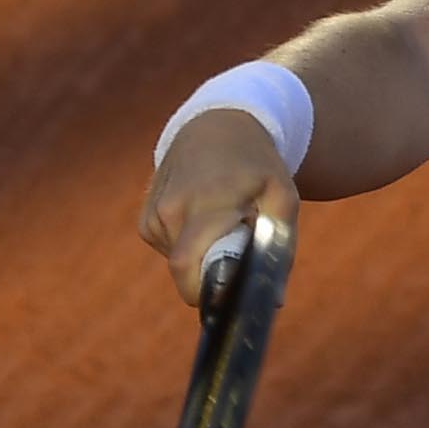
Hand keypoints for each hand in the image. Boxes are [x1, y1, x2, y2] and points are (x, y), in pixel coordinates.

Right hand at [138, 109, 295, 293]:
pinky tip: (201, 219)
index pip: (186, 265)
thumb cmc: (257, 166)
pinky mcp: (146, 219)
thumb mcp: (282, 197)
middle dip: (210, 275)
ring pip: (178, 262)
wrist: (217, 127)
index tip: (229, 293)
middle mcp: (171, 209)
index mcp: (205, 203)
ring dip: (202, 256)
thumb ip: (281, 248)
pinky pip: (168, 250)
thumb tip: (273, 300)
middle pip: (184, 270)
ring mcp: (154, 214)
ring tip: (222, 224)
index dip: (204, 292)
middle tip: (236, 250)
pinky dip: (188, 245)